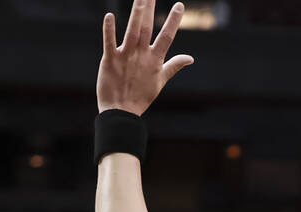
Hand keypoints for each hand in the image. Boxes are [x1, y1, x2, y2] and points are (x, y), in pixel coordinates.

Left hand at [97, 0, 193, 115]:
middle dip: (149, 8)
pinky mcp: (110, 59)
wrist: (121, 111)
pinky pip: (109, 41)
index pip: (167, 37)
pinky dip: (109, 29)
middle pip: (147, 27)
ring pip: (132, 30)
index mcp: (155, 60)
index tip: (179, 5)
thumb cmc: (141, 96)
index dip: (173, 21)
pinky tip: (110, 16)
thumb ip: (174, 66)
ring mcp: (126, 56)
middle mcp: (142, 56)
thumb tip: (190, 58)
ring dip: (136, 13)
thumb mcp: (160, 81)